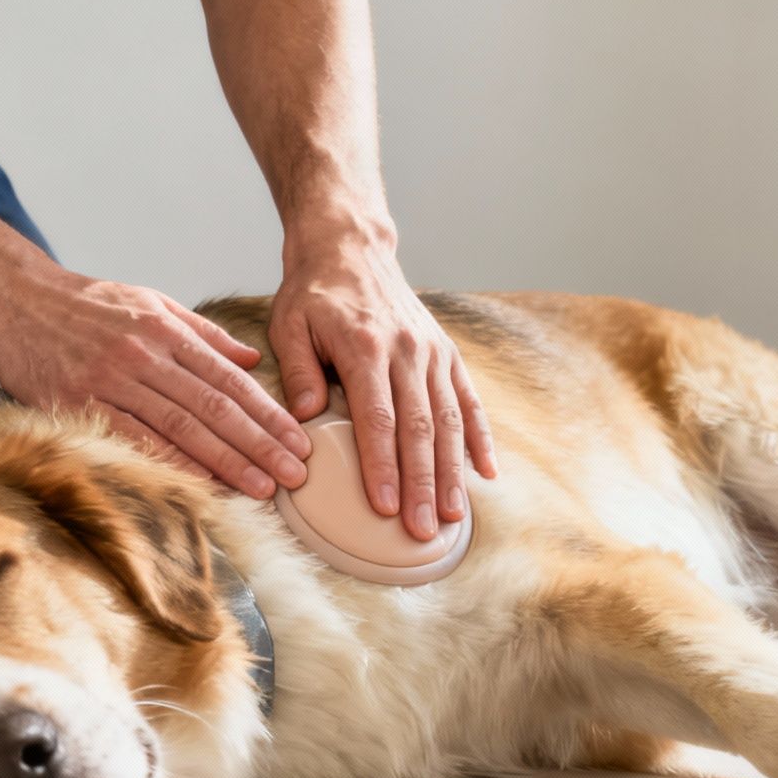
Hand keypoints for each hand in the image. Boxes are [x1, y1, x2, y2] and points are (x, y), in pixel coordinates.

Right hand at [0, 264, 311, 499]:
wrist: (12, 297)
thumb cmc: (85, 304)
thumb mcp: (149, 300)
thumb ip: (203, 332)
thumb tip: (252, 358)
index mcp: (166, 329)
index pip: (230, 379)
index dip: (268, 414)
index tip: (298, 441)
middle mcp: (144, 355)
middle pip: (214, 408)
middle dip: (259, 445)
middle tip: (294, 476)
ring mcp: (111, 381)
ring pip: (181, 428)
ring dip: (226, 463)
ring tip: (261, 488)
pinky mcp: (79, 403)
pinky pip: (134, 440)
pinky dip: (171, 465)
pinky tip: (200, 485)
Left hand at [271, 233, 497, 540]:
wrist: (351, 247)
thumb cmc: (313, 292)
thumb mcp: (289, 324)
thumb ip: (299, 372)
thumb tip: (303, 420)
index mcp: (365, 347)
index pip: (377, 418)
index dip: (382, 465)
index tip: (384, 506)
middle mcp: (407, 351)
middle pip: (420, 428)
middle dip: (423, 484)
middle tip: (423, 530)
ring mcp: (432, 352)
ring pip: (449, 421)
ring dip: (453, 472)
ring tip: (454, 516)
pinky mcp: (446, 353)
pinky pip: (468, 400)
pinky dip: (479, 438)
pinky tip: (487, 473)